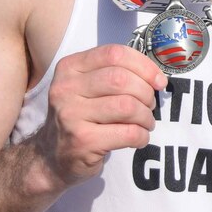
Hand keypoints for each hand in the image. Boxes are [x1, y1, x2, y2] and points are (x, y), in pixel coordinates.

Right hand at [35, 44, 165, 186]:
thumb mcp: (88, 88)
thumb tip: (156, 77)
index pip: (114, 54)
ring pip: (127, 107)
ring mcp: (71, 115)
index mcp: (70, 68)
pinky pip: (128, 133)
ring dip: (146, 116)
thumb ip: (116, 74)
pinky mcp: (82, 141)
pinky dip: (141, 135)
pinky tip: (138, 138)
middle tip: (149, 105)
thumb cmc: (81, 117)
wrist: (53, 157)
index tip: (158, 81)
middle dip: (146, 93)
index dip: (144, 65)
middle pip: (121, 79)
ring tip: (145, 123)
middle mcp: (66, 88)